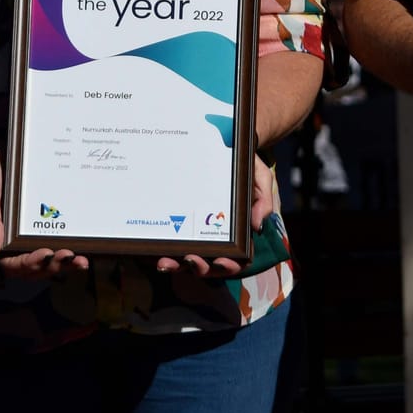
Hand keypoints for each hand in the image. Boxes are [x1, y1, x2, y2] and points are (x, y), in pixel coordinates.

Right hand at [0, 144, 90, 279]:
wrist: (0, 156)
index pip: (10, 264)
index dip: (28, 264)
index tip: (45, 255)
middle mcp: (13, 243)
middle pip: (33, 268)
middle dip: (53, 267)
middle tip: (72, 259)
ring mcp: (29, 237)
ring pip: (46, 261)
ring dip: (64, 265)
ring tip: (81, 262)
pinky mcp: (43, 227)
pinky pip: (55, 244)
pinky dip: (67, 251)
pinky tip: (84, 251)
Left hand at [153, 155, 274, 279]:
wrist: (227, 145)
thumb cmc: (246, 167)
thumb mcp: (260, 178)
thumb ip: (263, 200)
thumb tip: (257, 226)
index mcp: (236, 233)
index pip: (236, 259)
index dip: (229, 265)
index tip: (223, 260)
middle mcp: (213, 238)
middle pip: (206, 265)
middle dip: (198, 268)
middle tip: (191, 259)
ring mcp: (193, 234)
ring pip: (183, 261)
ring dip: (174, 266)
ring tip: (164, 261)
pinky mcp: (176, 224)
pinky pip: (166, 244)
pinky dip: (158, 253)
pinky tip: (149, 252)